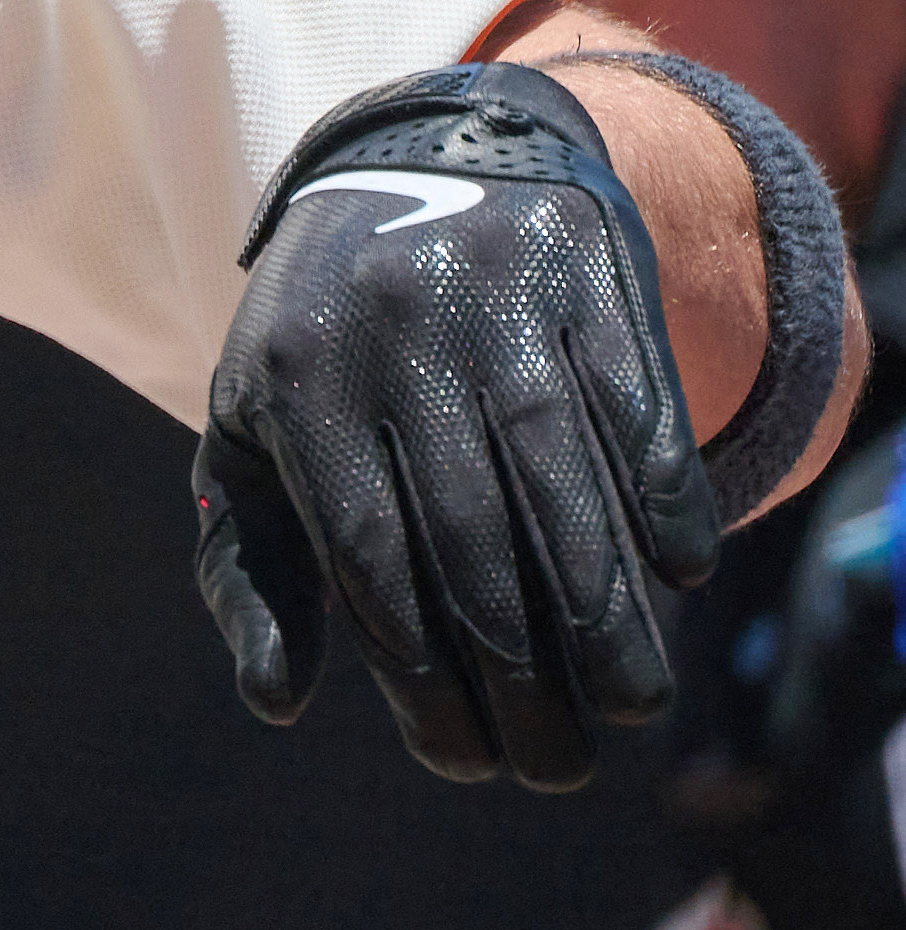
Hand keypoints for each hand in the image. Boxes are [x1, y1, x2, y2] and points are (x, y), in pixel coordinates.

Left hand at [194, 66, 717, 788]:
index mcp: (297, 382)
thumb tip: (274, 700)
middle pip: (471, 532)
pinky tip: (677, 578)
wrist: (417, 162)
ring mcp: (492, 299)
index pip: (370, 558)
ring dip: (603, 608)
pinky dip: (660, 494)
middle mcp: (393, 335)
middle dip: (519, 669)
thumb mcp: (255, 433)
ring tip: (626, 705)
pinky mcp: (585, 276)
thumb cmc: (326, 344)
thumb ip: (253, 567)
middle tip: (555, 767)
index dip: (420, 674)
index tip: (462, 763)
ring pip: (561, 474)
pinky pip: (634, 403)